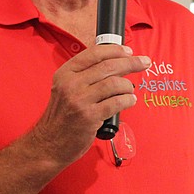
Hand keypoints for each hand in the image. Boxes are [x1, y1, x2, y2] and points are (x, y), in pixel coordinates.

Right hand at [31, 44, 149, 165]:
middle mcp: (71, 84)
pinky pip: (117, 103)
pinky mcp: (89, 117)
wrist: (49, 143)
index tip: (129, 51)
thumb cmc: (62, 117)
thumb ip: (84, 76)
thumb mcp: (64, 89)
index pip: (94, 53)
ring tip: (130, 90)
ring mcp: (80, 100)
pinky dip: (128, 100)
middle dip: (131, 63)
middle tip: (144, 62)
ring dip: (128, 85)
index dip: (115, 50)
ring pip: (114, 84)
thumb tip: (115, 64)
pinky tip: (130, 100)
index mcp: (65, 73)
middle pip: (108, 66)